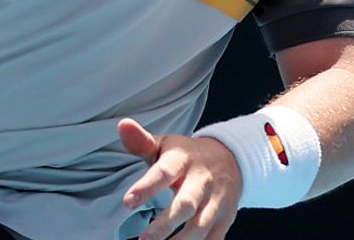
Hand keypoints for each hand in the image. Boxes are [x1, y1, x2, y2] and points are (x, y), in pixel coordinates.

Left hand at [118, 117, 240, 239]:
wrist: (231, 158)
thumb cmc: (186, 155)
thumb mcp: (165, 145)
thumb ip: (141, 141)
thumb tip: (122, 125)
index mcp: (183, 159)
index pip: (164, 172)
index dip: (146, 187)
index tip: (127, 202)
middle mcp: (202, 180)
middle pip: (185, 204)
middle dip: (165, 224)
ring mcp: (216, 200)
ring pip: (201, 226)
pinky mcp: (225, 218)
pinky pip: (214, 239)